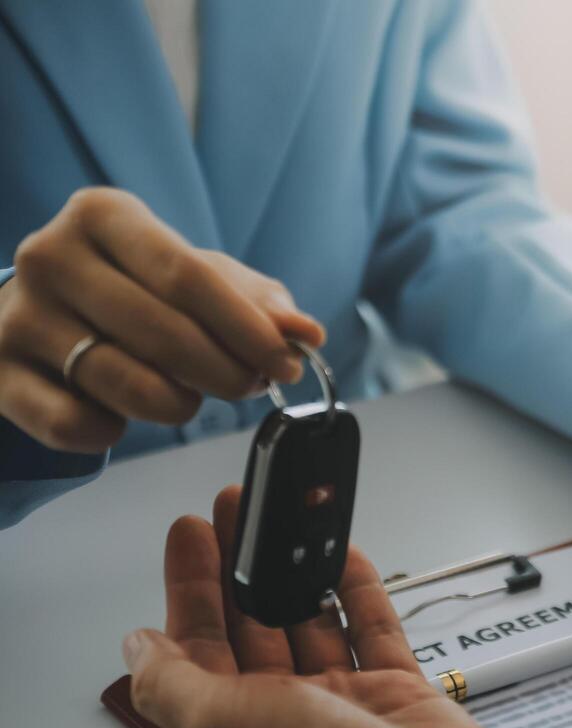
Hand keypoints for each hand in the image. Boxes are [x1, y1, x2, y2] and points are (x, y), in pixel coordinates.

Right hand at [0, 188, 324, 452]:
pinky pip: (76, 425)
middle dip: (225, 372)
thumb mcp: (195, 277)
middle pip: (163, 332)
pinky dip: (113, 431)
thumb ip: (256, 302)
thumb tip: (305, 333)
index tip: (288, 362)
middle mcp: (50, 256)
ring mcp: (17, 316)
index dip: (247, 328)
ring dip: (178, 405)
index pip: (189, 276)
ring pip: (124, 383)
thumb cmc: (134, 290)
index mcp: (103, 215)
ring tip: (188, 397)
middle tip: (250, 385)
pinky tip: (120, 412)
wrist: (37, 313)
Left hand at [123, 486, 504, 727]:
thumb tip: (137, 649)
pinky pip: (375, 630)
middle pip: (255, 627)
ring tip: (283, 520)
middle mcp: (286, 718)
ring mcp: (345, 705)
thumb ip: (169, 682)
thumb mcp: (214, 723)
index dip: (192, 589)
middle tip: (233, 511)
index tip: (190, 535)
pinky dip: (359, 590)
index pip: (199, 649)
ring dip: (294, 569)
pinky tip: (343, 556)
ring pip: (313, 622)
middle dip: (239, 564)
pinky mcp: (398, 694)